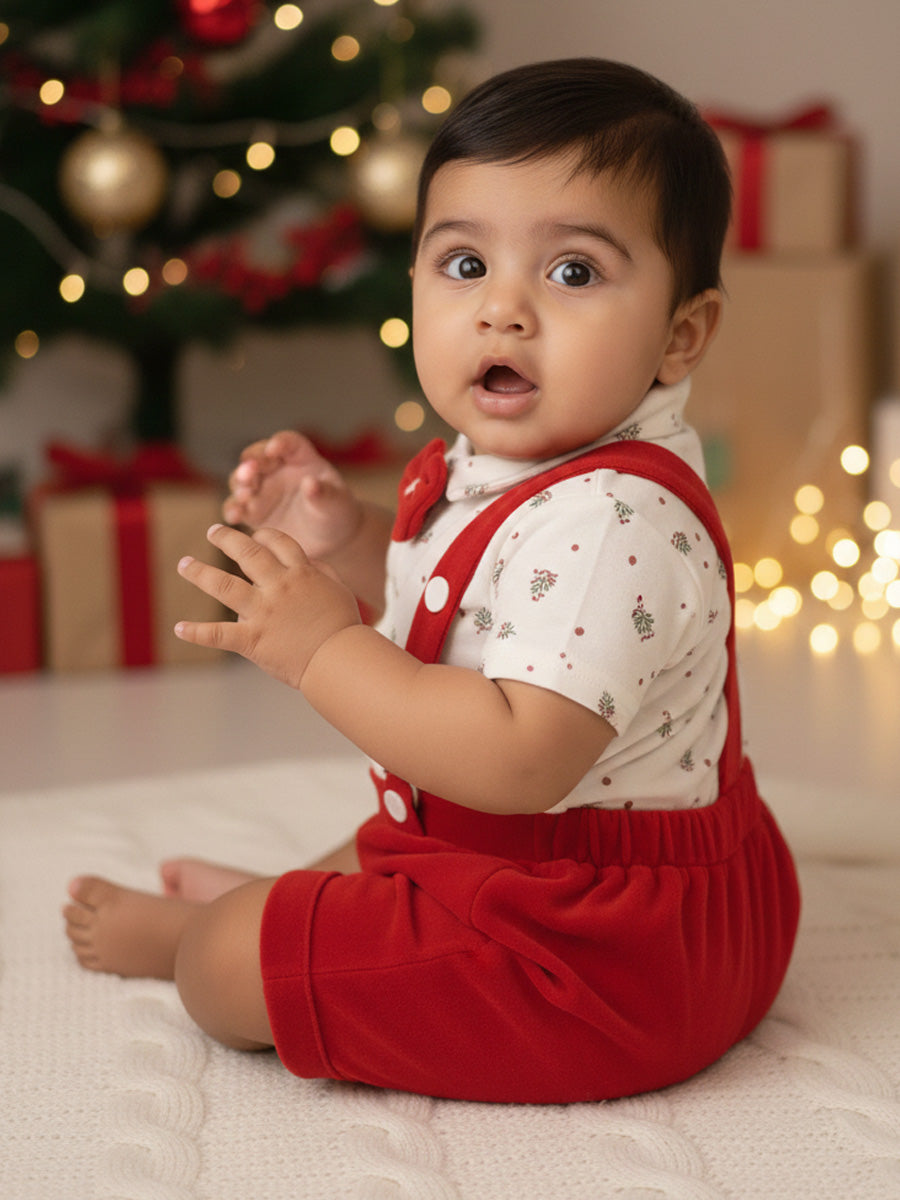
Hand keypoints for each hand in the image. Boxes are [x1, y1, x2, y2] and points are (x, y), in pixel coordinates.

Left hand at [174, 524, 360, 689]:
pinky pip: (218, 634)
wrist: (339, 658)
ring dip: (200, 572)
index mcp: (301, 573)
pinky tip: (179, 628)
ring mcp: (262, 612)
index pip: (278, 542)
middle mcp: (278, 587)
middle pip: (247, 553)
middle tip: (213, 531)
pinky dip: (197, 632)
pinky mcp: (252, 639)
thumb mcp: (339, 590)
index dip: (264, 534)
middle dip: (226, 538)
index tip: (254, 533)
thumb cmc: (343, 626)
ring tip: (184, 564)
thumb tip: (309, 560)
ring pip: (223, 585)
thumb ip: (322, 571)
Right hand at [223, 430, 361, 560]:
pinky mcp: (253, 512)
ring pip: (242, 481)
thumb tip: (311, 484)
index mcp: (301, 458)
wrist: (329, 539)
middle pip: (258, 458)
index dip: (279, 443)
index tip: (274, 450)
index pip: (288, 443)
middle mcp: (276, 469)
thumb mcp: (336, 503)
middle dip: (251, 463)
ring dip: (239, 485)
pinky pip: (237, 507)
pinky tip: (234, 516)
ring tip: (244, 495)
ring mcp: (262, 490)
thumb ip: (325, 493)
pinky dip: (233, 510)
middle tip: (248, 472)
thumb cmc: (336, 513)